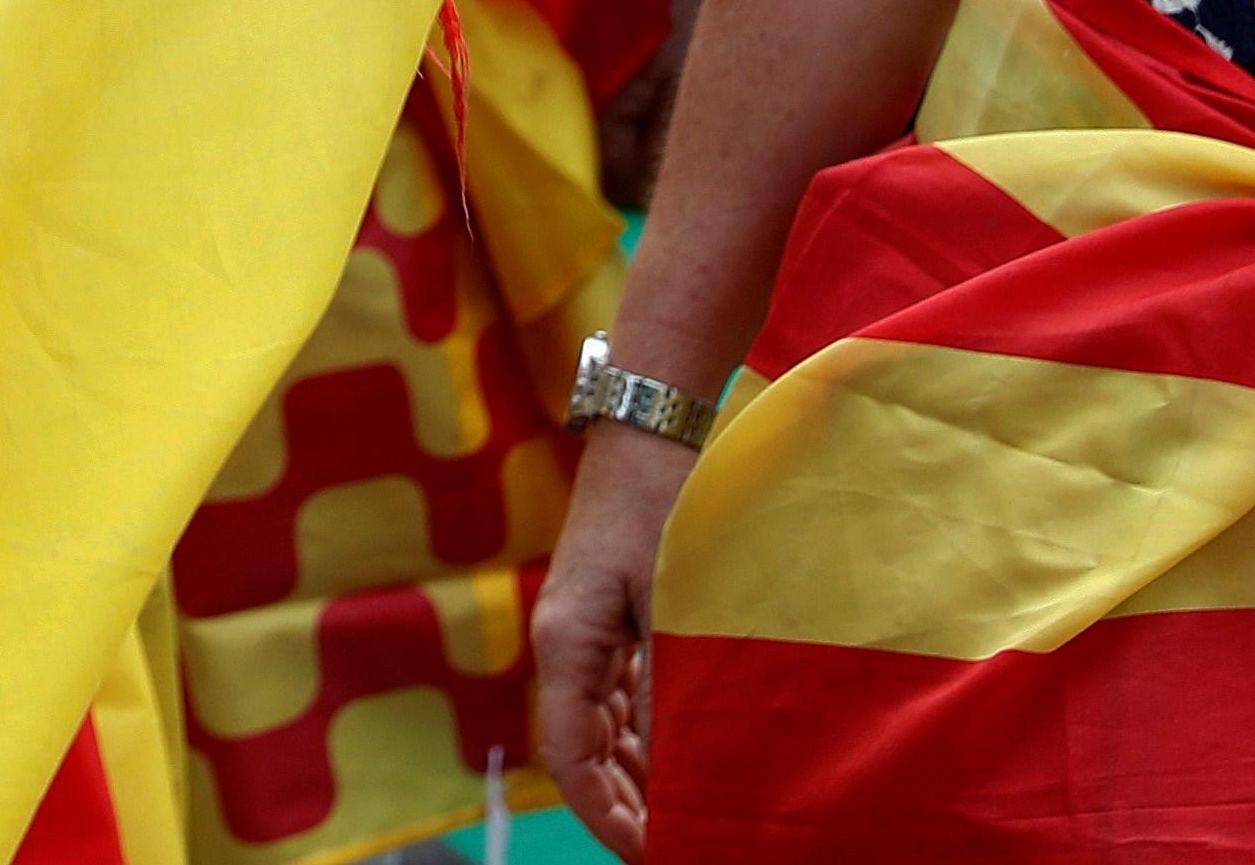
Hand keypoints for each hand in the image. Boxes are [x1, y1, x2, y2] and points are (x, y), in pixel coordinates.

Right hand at [529, 420, 687, 854]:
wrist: (654, 432)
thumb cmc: (663, 508)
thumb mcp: (670, 603)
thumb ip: (666, 685)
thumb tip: (673, 768)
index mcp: (565, 644)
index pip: (570, 757)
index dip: (605, 815)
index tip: (651, 851)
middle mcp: (566, 646)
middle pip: (584, 750)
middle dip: (626, 806)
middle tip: (680, 843)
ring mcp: (586, 633)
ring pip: (603, 729)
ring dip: (640, 776)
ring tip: (688, 814)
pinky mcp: (610, 619)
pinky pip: (620, 698)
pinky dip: (648, 737)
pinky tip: (684, 759)